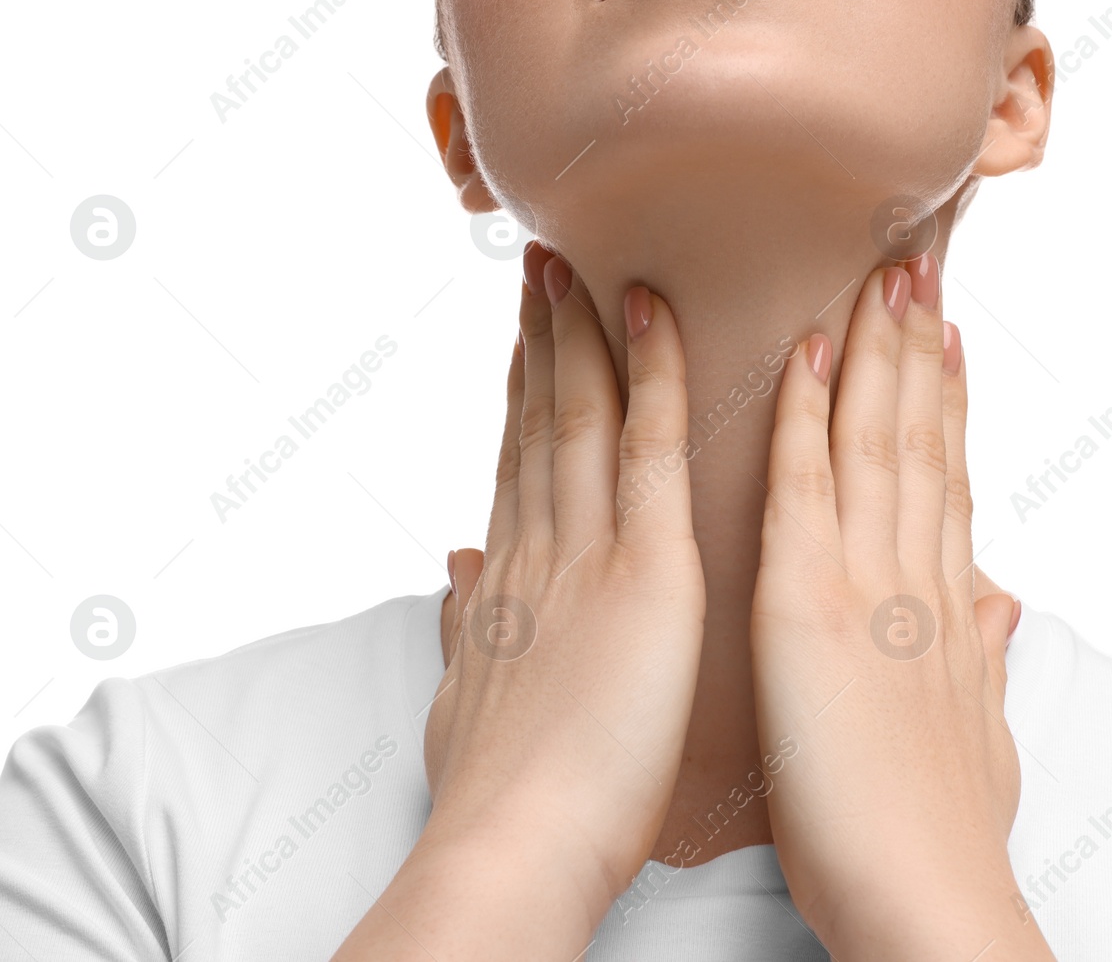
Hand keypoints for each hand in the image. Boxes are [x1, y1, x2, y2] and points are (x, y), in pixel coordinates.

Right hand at [335, 245, 705, 959]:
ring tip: (575, 260)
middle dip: (538, 342)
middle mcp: (536, 550)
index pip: (517, 468)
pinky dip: (653, 372)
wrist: (511, 851)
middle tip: (542, 268)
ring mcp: (585, 552)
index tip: (522, 339)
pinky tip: (655, 312)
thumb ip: (461, 625)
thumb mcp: (463, 701)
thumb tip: (457, 570)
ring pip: (580, 414)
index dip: (519, 396)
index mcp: (509, 586)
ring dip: (578, 332)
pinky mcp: (642, 571)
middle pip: (536, 424)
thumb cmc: (499, 802)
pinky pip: (649, 447)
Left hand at [750, 255, 1053, 959]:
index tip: (945, 336)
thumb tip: (1000, 605)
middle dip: (920, 351)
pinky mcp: (812, 609)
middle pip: (922, 441)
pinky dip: (811, 417)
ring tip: (882, 275)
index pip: (946, 480)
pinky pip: (809, 490)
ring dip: (877, 353)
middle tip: (918, 268)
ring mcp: (870, 586)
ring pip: (876, 443)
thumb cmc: (940, 836)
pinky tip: (809, 352)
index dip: (946, 402)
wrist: (929, 901)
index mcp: (943, 609)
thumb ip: (983, 657)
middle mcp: (917, 580)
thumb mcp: (977, 735)